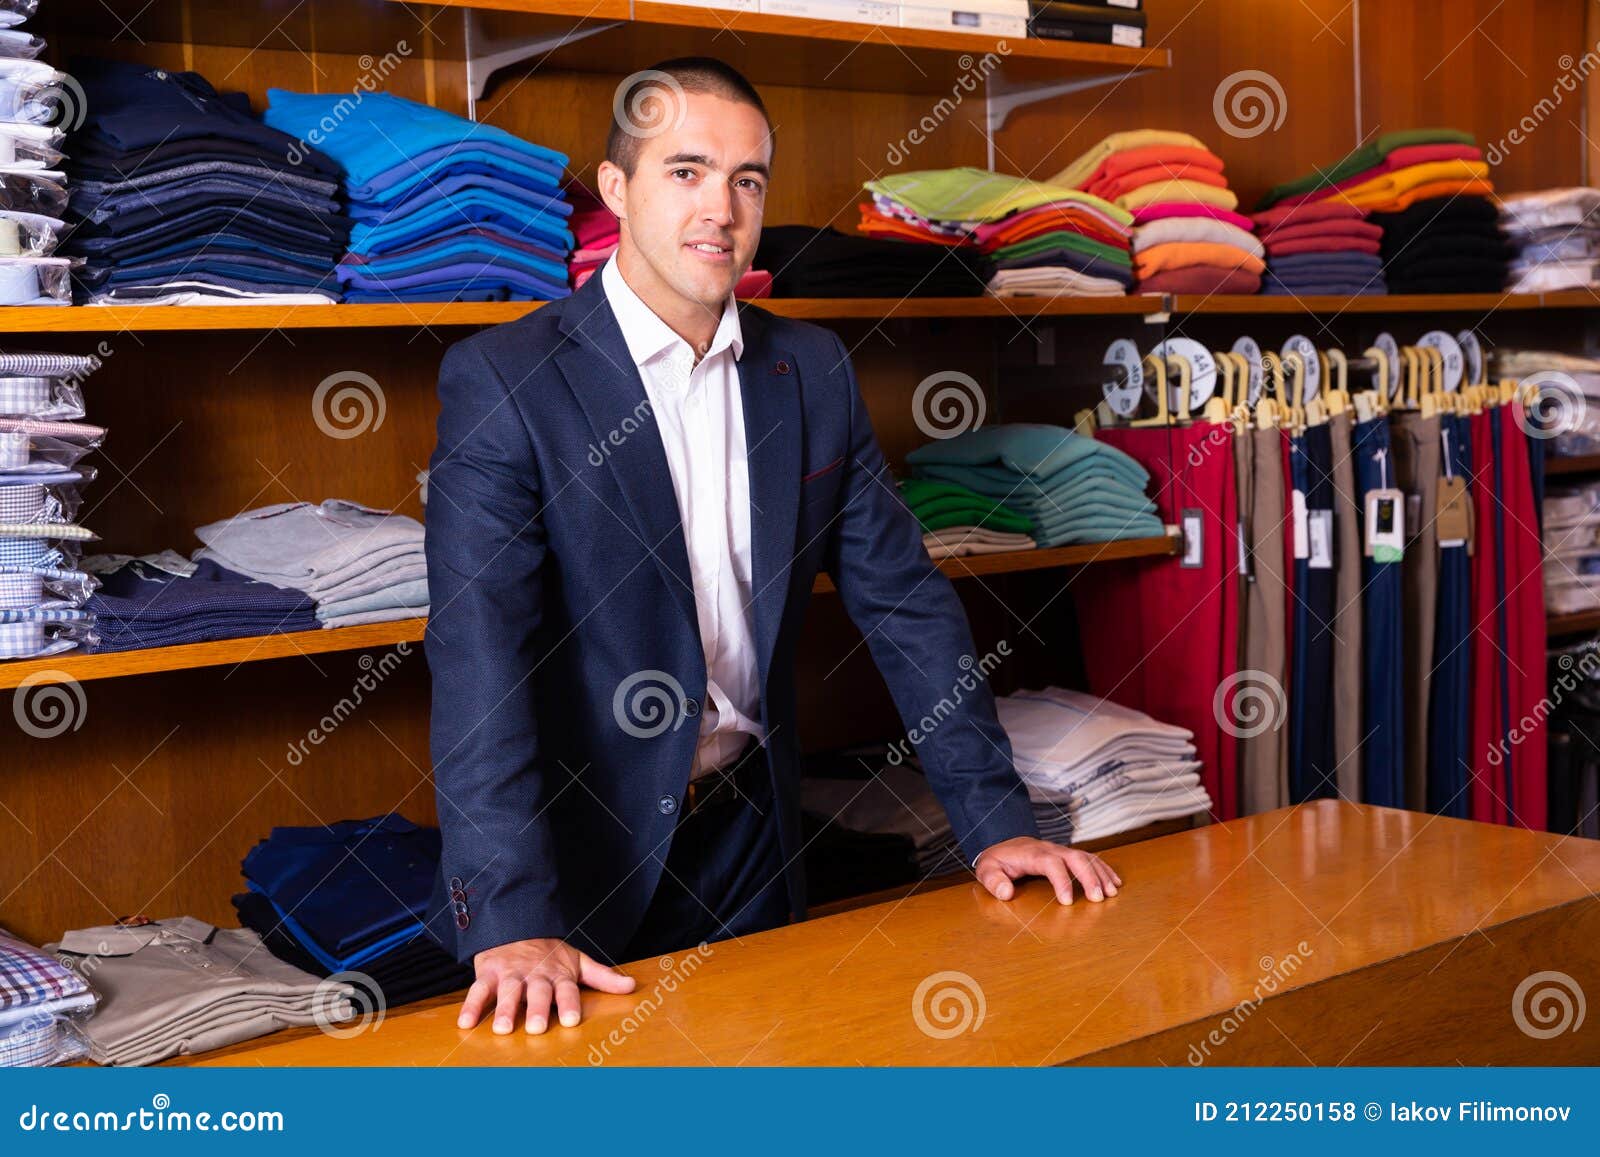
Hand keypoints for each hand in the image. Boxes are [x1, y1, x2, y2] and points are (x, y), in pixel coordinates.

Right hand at [457, 937, 636, 1034]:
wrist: (516, 926)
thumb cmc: (550, 953)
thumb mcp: (578, 961)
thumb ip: (603, 976)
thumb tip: (632, 986)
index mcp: (558, 974)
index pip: (567, 989)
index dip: (569, 1003)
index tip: (572, 1020)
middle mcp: (535, 975)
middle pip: (537, 992)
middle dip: (538, 1009)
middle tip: (538, 1028)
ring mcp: (511, 974)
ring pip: (509, 992)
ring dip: (506, 1009)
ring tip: (504, 1029)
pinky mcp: (488, 974)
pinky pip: (478, 990)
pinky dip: (471, 1006)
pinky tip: (465, 1024)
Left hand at [974, 837, 1121, 904]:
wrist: (1003, 846)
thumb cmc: (997, 862)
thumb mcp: (987, 870)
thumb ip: (993, 881)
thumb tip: (1006, 893)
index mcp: (1032, 854)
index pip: (1050, 863)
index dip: (1061, 880)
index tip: (1067, 902)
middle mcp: (1050, 849)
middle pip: (1075, 857)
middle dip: (1088, 877)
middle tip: (1098, 898)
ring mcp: (1061, 851)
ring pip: (1086, 857)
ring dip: (1100, 874)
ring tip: (1111, 893)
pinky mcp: (1067, 855)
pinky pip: (1089, 859)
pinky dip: (1103, 870)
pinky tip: (1114, 883)